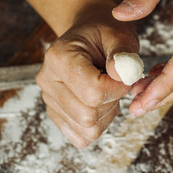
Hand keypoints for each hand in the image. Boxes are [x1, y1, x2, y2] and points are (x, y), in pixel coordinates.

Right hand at [36, 4, 138, 147]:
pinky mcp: (56, 114)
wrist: (90, 37)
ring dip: (107, 114)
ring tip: (107, 90)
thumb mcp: (120, 36)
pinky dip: (98, 125)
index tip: (125, 75)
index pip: (93, 92)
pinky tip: (100, 103)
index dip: (118, 88)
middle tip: (116, 82)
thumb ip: (124, 54)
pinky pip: (82, 137)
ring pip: (87, 129)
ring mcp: (49, 100)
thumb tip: (122, 75)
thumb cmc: (105, 35)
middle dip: (112, 102)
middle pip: (88, 116)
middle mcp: (47, 80)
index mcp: (58, 57)